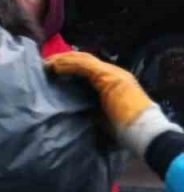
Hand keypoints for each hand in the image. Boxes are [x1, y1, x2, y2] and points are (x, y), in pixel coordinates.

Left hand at [48, 51, 171, 155]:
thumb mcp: (103, 116)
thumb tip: (73, 108)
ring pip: (82, 59)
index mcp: (113, 82)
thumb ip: (91, 107)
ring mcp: (112, 73)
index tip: (53, 70)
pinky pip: (83, 65)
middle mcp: (114, 73)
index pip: (88, 67)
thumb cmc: (126, 130)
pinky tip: (55, 67)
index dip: (70, 66)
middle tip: (46, 64)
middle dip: (64, 60)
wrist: (145, 132)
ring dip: (63, 60)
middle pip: (84, 59)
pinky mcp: (107, 77)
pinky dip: (68, 65)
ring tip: (47, 64)